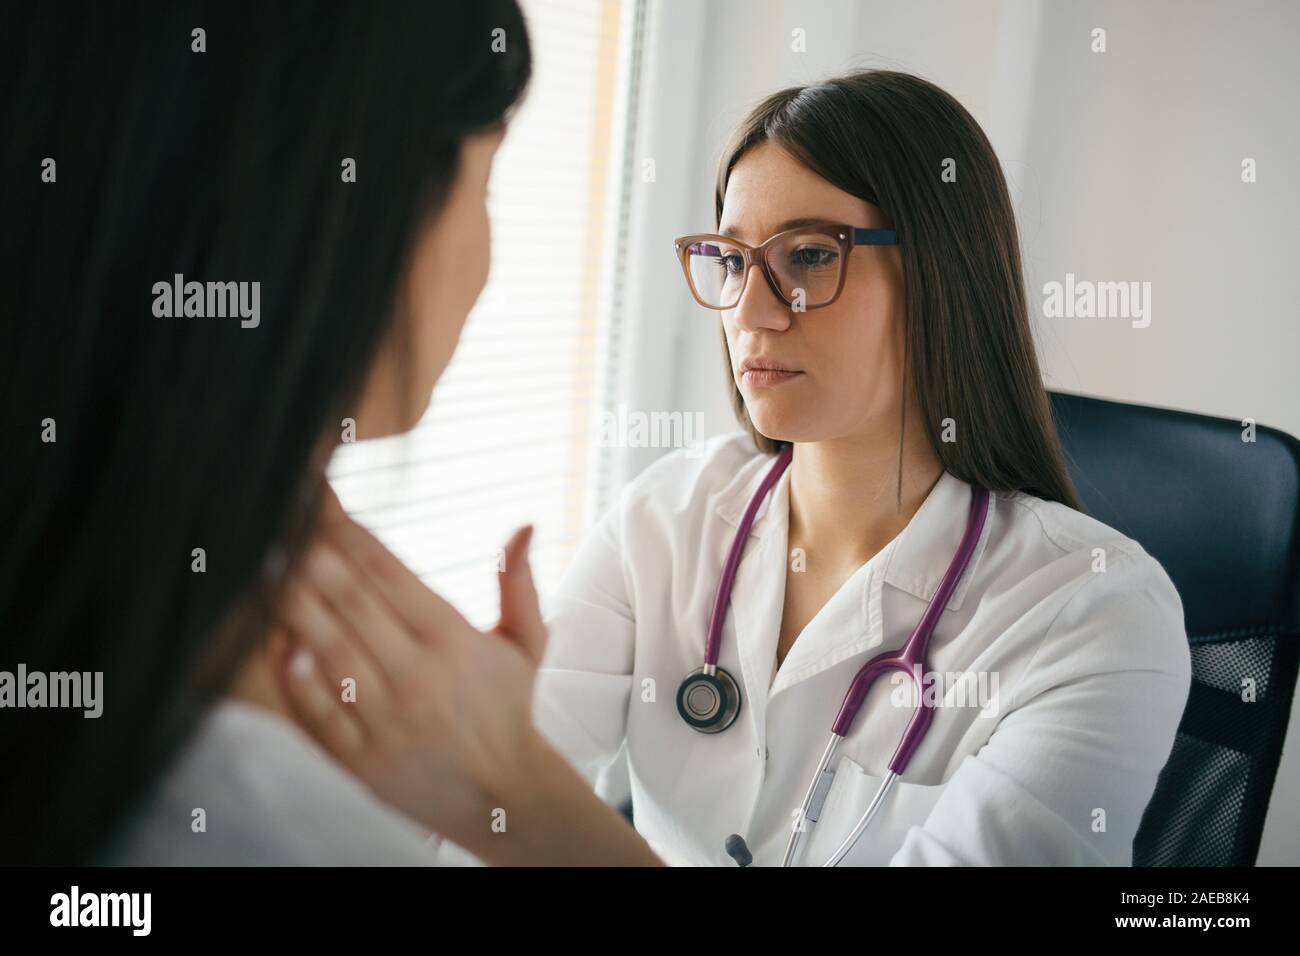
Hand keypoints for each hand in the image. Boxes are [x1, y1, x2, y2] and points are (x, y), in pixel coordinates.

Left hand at [269, 483, 549, 850]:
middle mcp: (418, 676)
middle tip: (280, 517)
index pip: (389, 572)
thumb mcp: (526, 644)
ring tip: (264, 565)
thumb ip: (518, 583)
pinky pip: (318, 711)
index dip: (349, 532)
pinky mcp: (361, 759)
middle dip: (311, 555)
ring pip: (328, 650)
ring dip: (293, 605)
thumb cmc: (507, 708)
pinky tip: (276, 640)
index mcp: (454, 640)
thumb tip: (524, 524)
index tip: (321, 502)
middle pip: (351, 603)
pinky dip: (294, 677)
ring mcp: (387, 719)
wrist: (502, 796)